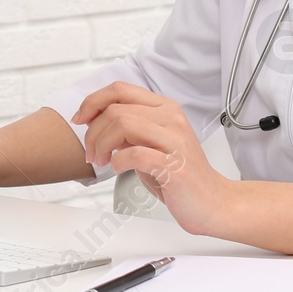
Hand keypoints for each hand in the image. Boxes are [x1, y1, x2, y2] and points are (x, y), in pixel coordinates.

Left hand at [72, 81, 233, 235]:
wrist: (212, 202)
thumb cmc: (178, 174)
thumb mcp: (150, 143)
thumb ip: (129, 128)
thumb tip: (95, 120)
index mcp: (164, 107)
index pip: (120, 89)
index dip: (92, 101)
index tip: (80, 119)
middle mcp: (171, 118)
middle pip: (116, 109)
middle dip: (93, 132)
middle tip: (92, 153)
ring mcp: (175, 140)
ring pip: (123, 124)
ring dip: (102, 144)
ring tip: (102, 161)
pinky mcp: (174, 166)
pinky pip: (135, 154)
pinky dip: (118, 161)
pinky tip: (118, 169)